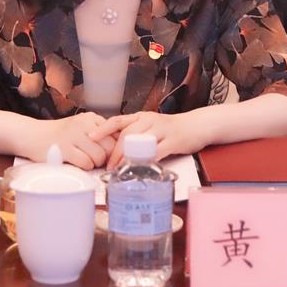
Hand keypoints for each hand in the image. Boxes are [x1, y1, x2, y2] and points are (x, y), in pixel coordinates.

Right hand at [27, 112, 116, 169]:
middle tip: (98, 161)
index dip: (116, 148)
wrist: (33, 135)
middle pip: (110, 146)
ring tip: (86, 161)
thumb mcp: (81, 127)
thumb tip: (121, 146)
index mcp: (91, 118)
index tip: (111, 155)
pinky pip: (86, 163)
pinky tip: (78, 163)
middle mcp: (84, 124)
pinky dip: (85, 167)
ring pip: (99, 156)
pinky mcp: (64, 148)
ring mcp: (74, 135)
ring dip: (95, 163)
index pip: (116, 133)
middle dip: (106, 158)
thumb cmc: (60, 135)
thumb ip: (99, 133)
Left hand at [89, 110, 205, 169]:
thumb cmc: (170, 130)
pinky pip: (157, 151)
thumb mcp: (149, 127)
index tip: (90, 137)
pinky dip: (147, 161)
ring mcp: (161, 129)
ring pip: (139, 142)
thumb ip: (134, 135)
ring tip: (120, 169)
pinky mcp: (173, 140)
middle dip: (115, 151)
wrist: (196, 125)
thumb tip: (114, 149)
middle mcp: (149, 120)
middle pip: (126, 134)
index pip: (117, 120)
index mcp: (140, 117)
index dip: (103, 129)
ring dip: (128, 157)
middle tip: (108, 165)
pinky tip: (141, 168)